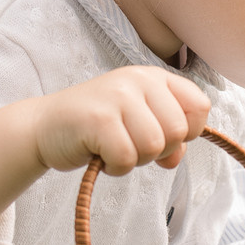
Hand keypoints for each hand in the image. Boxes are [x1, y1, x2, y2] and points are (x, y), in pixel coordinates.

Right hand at [29, 67, 214, 174]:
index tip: (160, 135)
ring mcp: (118, 97)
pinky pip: (127, 158)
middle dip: (158, 151)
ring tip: (113, 148)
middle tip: (130, 145)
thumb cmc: (96, 126)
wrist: (44, 126)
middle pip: (178, 131)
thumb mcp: (138, 123)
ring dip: (135, 160)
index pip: (200, 106)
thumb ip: (167, 137)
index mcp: (154, 77)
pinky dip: (115, 167)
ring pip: (154, 146)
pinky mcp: (99, 119)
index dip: (187, 132)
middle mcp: (139, 80)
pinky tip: (100, 155)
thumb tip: (176, 157)